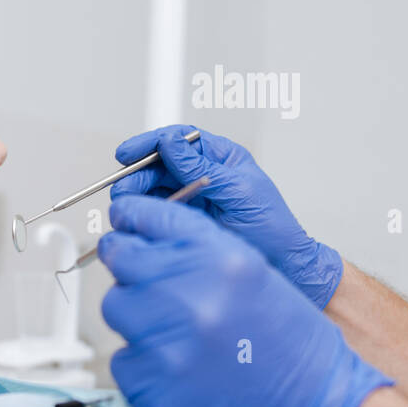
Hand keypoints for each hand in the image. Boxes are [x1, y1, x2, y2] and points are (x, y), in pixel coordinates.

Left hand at [97, 194, 392, 406]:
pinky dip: (142, 362)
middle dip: (129, 265)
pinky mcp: (149, 387)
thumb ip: (202, 252)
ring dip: (136, 315)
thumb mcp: (256, 276)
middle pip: (122, 259)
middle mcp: (192, 296)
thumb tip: (149, 241)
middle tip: (142, 280)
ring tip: (174, 334)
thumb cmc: (292, 348)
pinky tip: (176, 369)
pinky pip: (123, 360)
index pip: (153, 217)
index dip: (134, 218)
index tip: (125, 222)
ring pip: (117, 308)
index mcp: (224, 260)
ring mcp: (166, 344)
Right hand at [110, 124, 343, 308]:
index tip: (127, 154)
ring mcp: (194, 196)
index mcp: (221, 157)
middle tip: (124, 189)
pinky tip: (138, 218)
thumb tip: (169, 142)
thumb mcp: (238, 191)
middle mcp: (204, 172)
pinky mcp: (188, 219)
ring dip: (138, 193)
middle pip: (160, 163)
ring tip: (125, 206)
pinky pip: (160, 209)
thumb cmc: (272, 227)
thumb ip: (201, 168)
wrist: (283, 266)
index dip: (150, 143)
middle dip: (138, 173)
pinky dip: (146, 211)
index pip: (178, 140)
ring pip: (155, 186)